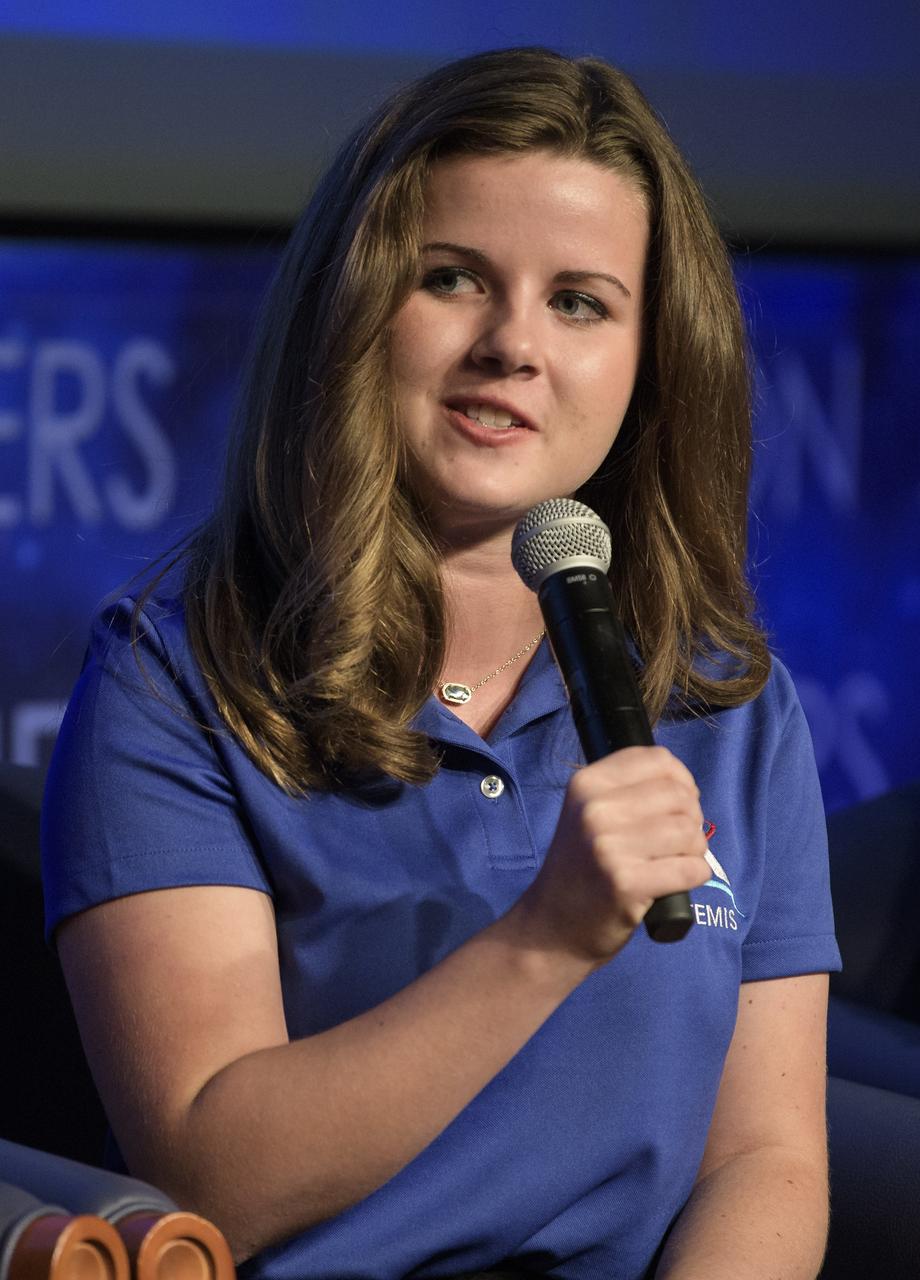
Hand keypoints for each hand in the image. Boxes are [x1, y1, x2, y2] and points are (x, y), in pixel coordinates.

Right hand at [514, 746, 710, 964]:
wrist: (551, 927)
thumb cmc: (580, 867)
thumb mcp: (587, 813)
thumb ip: (627, 790)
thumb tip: (684, 783)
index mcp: (586, 783)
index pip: (658, 759)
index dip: (681, 780)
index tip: (676, 804)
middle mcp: (595, 809)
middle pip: (680, 795)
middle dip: (691, 818)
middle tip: (675, 842)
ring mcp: (609, 846)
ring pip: (690, 832)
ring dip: (694, 850)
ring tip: (673, 863)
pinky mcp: (627, 883)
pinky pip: (692, 869)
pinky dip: (695, 876)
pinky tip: (675, 883)